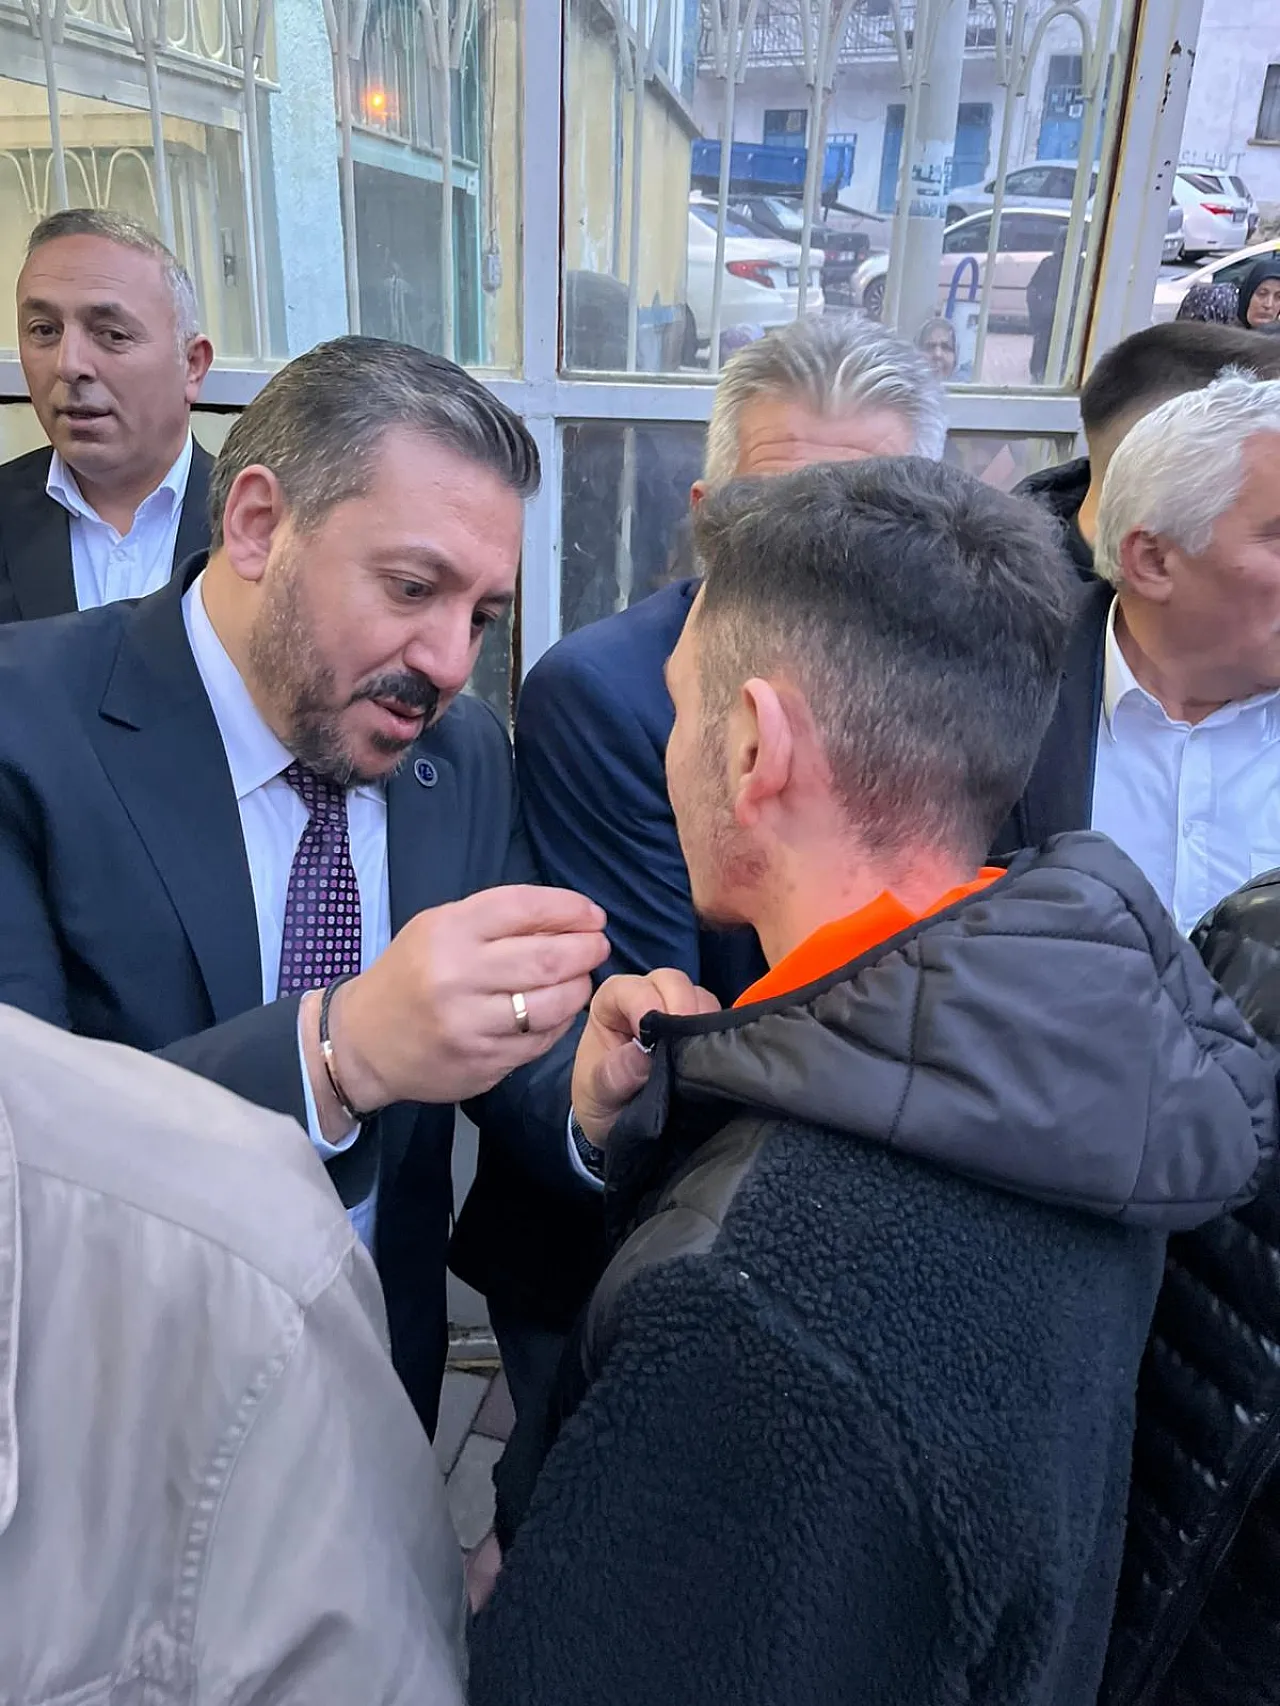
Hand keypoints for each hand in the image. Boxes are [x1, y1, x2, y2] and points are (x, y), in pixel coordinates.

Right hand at [308, 887, 607, 1129]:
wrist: (362, 1043)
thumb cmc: (410, 975)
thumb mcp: (438, 930)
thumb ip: (496, 921)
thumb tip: (569, 917)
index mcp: (446, 932)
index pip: (523, 908)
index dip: (569, 909)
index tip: (592, 915)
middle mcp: (456, 977)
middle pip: (546, 959)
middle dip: (586, 949)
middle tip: (598, 946)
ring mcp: (469, 1025)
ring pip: (551, 1004)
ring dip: (579, 987)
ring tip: (580, 978)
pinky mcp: (481, 1064)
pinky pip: (540, 1040)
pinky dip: (559, 1022)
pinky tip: (557, 1011)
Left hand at [571, 970, 719, 1147]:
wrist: (619, 1125)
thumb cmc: (600, 1100)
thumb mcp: (597, 1093)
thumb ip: (614, 1075)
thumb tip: (643, 1055)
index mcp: (611, 1004)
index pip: (632, 988)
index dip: (646, 1004)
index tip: (655, 1037)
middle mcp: (646, 999)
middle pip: (672, 982)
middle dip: (682, 1006)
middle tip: (686, 1043)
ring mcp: (678, 1012)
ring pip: (700, 998)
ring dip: (704, 1022)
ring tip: (698, 1056)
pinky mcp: (702, 1030)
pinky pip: (719, 1019)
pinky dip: (719, 1035)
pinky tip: (712, 1059)